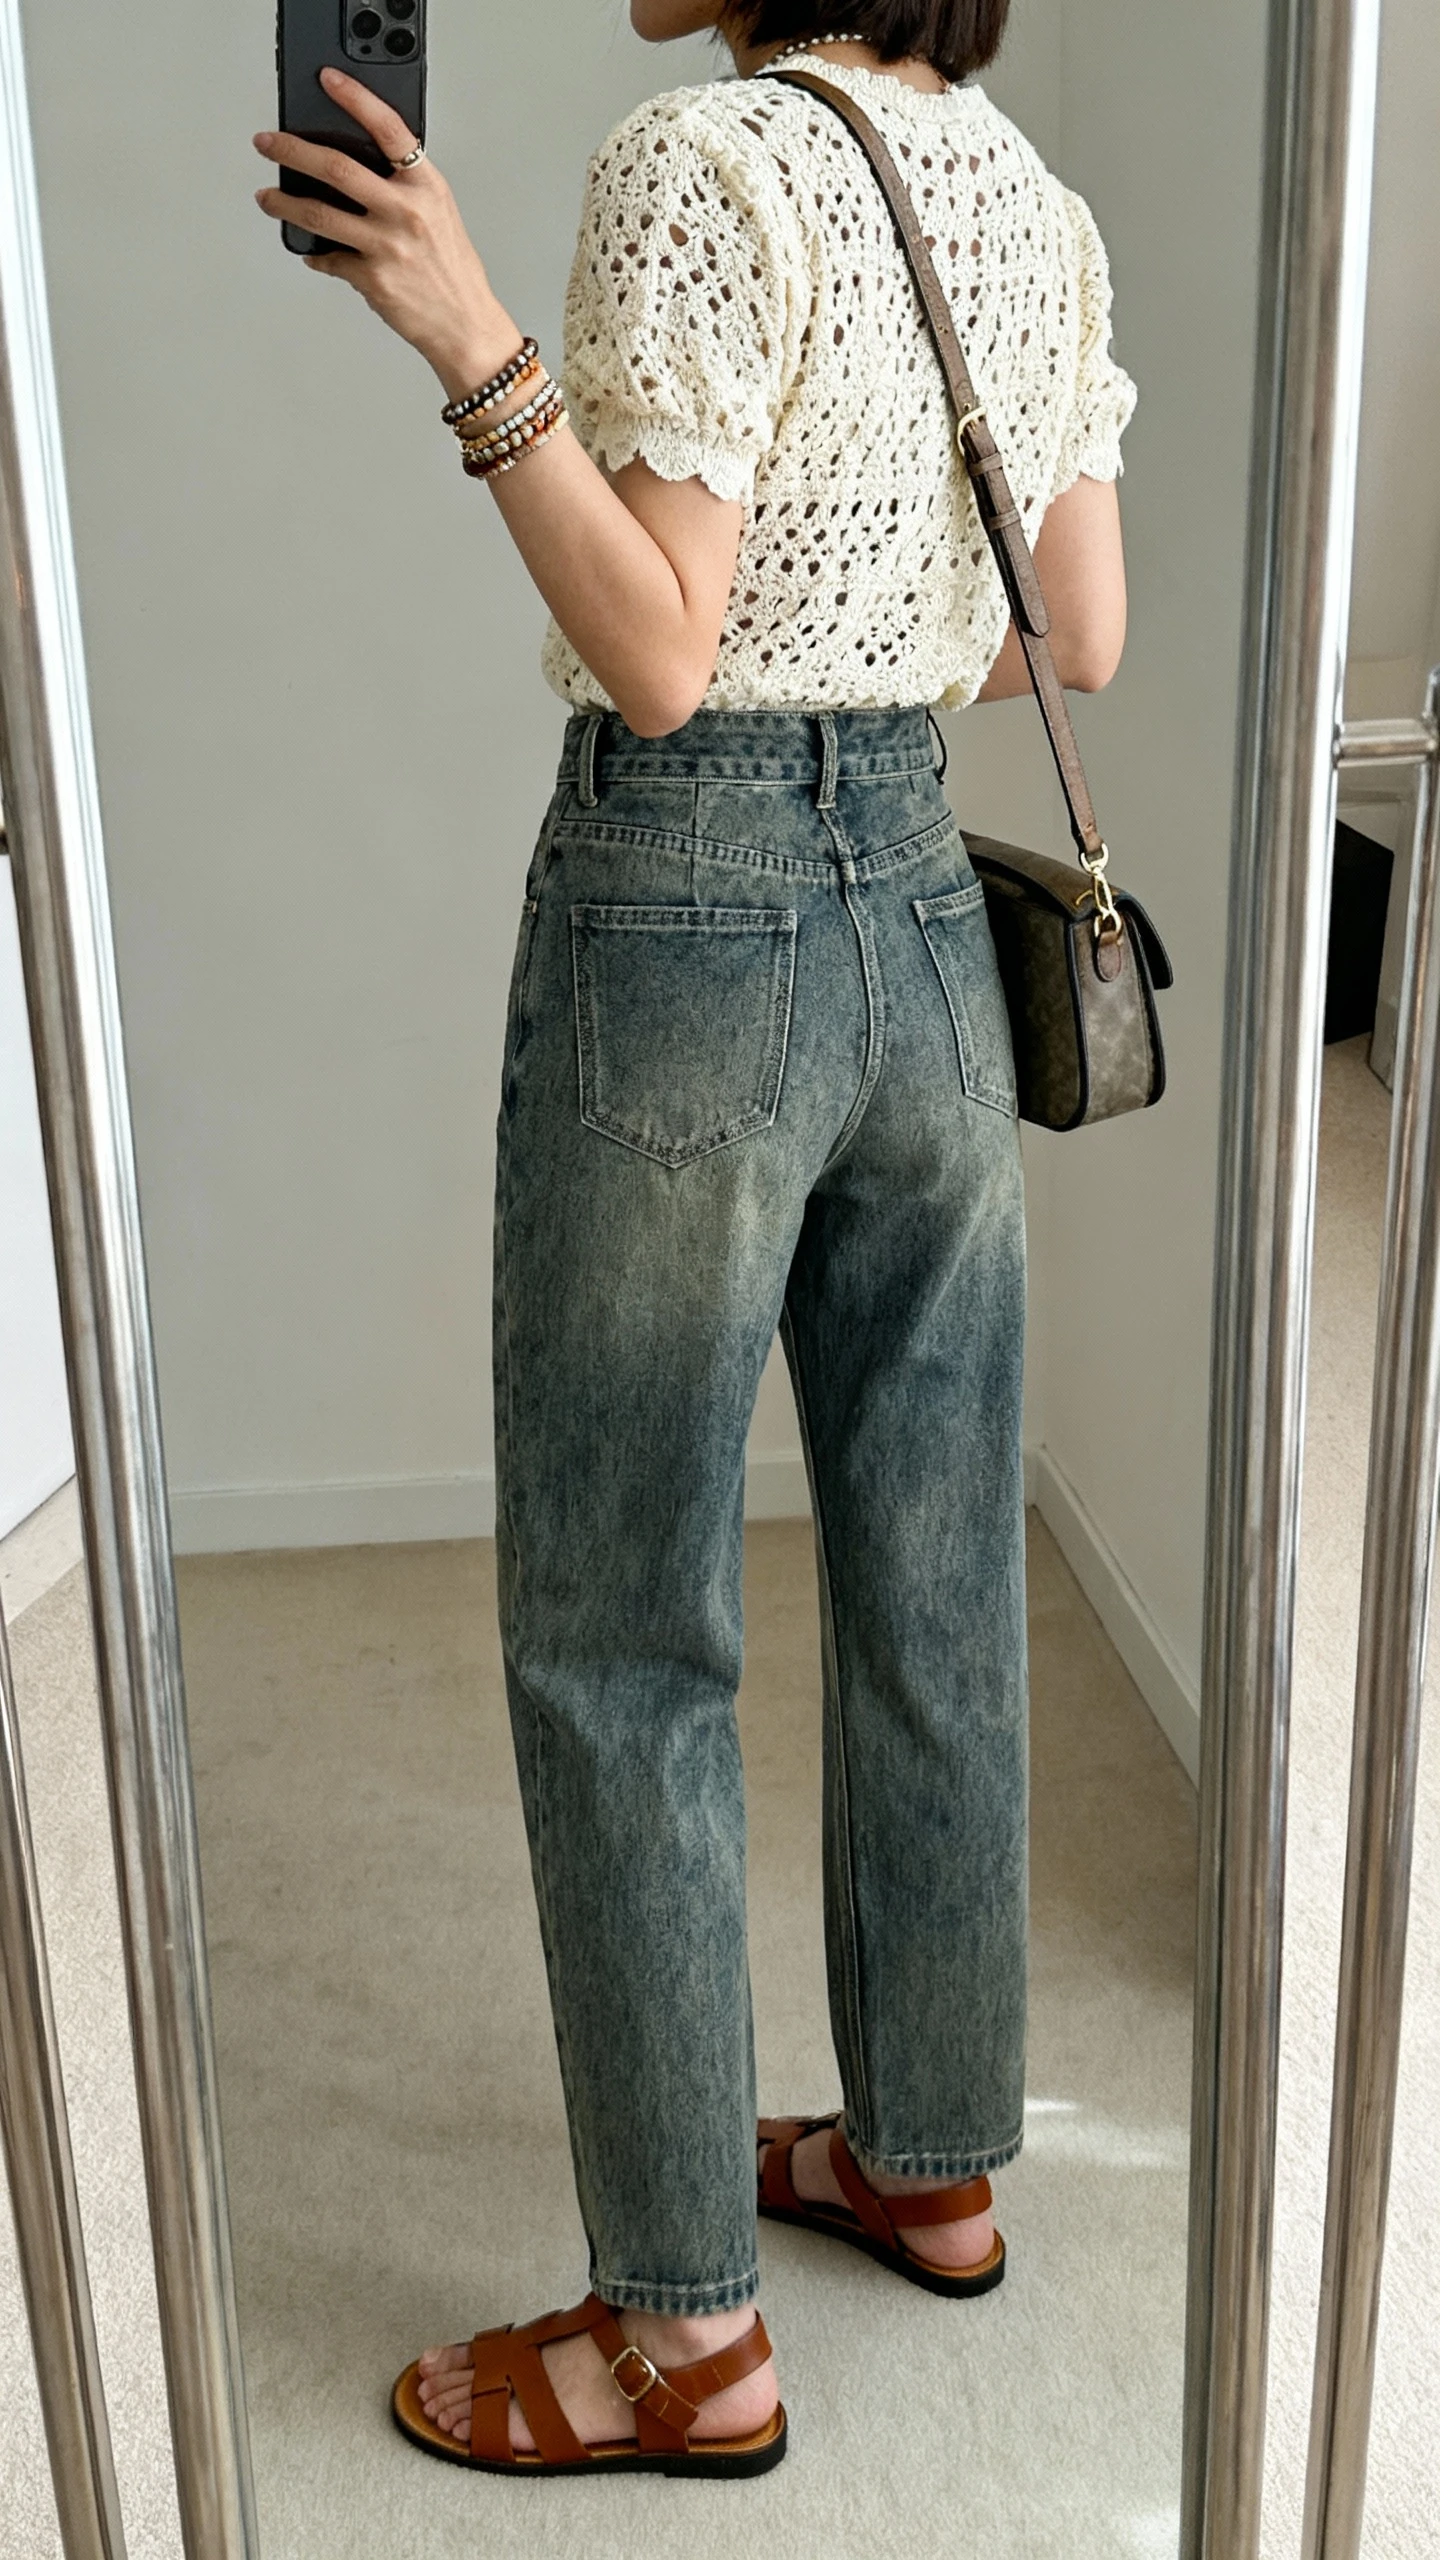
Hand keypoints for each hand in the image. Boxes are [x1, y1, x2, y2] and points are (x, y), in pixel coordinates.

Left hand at [253, 67, 519, 396]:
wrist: (465, 325)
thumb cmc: (452, 270)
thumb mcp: (439, 213)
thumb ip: (404, 186)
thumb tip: (354, 168)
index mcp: (427, 186)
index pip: (389, 128)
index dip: (356, 98)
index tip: (328, 79)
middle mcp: (407, 211)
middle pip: (337, 167)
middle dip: (292, 150)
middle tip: (267, 143)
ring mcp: (388, 246)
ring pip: (320, 213)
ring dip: (284, 203)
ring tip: (267, 197)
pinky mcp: (373, 279)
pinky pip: (330, 259)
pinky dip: (316, 254)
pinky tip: (311, 251)